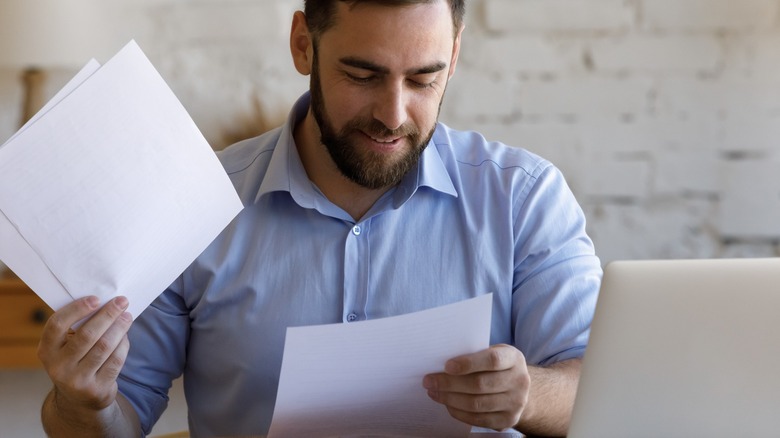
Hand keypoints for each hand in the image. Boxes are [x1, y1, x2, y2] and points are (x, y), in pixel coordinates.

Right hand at [38, 295, 132, 411]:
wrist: (78, 399)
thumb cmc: (75, 361)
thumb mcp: (66, 348)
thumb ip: (77, 328)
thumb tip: (106, 303)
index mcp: (46, 350)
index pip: (56, 325)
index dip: (77, 309)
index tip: (96, 298)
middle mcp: (58, 367)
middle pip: (87, 335)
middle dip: (107, 315)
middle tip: (122, 301)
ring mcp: (77, 380)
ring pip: (104, 347)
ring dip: (119, 328)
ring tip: (127, 316)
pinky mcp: (96, 389)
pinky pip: (115, 361)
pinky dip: (123, 345)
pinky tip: (125, 335)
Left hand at [423, 344, 529, 430]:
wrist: (518, 388)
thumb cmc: (497, 366)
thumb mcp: (492, 353)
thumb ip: (474, 355)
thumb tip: (441, 363)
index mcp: (514, 359)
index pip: (492, 360)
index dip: (468, 363)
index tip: (447, 366)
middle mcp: (519, 381)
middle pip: (480, 384)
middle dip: (450, 383)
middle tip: (429, 381)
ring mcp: (515, 403)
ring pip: (477, 404)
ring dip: (450, 399)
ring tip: (434, 392)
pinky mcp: (508, 420)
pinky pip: (478, 419)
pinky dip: (459, 412)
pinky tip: (447, 404)